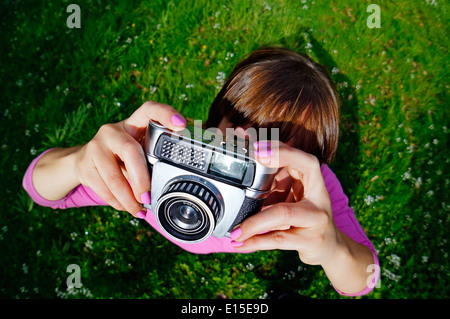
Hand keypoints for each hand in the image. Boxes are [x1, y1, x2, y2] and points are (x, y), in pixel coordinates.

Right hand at [74, 101, 186, 216]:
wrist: (85, 160)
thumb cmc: (123, 155)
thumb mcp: (139, 147)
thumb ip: (154, 153)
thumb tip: (176, 174)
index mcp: (132, 123)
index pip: (149, 109)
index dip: (165, 113)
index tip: (181, 125)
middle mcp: (112, 131)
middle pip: (130, 151)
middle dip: (142, 178)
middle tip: (149, 196)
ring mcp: (95, 147)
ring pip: (114, 177)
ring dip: (129, 199)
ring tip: (140, 210)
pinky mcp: (85, 166)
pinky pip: (104, 189)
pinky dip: (118, 203)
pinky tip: (127, 207)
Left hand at [231, 141, 340, 265]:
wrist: (330, 248)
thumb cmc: (305, 218)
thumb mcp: (291, 197)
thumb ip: (273, 183)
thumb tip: (240, 171)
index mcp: (312, 181)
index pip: (303, 158)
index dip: (283, 150)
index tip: (258, 147)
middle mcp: (318, 196)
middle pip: (300, 173)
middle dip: (275, 163)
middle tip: (252, 157)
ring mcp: (316, 219)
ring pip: (283, 213)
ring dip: (254, 221)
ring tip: (234, 229)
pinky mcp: (311, 241)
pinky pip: (279, 239)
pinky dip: (256, 242)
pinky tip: (239, 243)